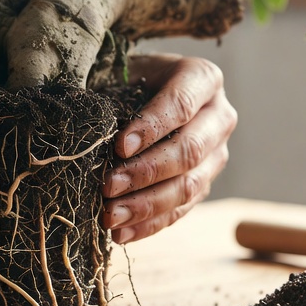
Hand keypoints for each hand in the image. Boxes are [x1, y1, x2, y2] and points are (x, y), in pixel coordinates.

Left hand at [102, 53, 235, 243]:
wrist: (141, 90)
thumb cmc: (126, 78)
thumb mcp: (121, 72)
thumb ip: (111, 93)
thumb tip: (86, 128)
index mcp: (202, 79)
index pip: (181, 104)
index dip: (152, 127)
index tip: (118, 147)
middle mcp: (219, 116)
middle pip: (190, 150)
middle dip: (147, 171)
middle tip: (108, 186)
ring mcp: (216, 154)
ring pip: (189, 186)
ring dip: (147, 205)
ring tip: (110, 216)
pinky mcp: (204, 183)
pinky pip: (181, 209)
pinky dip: (149, 224)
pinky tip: (121, 233)